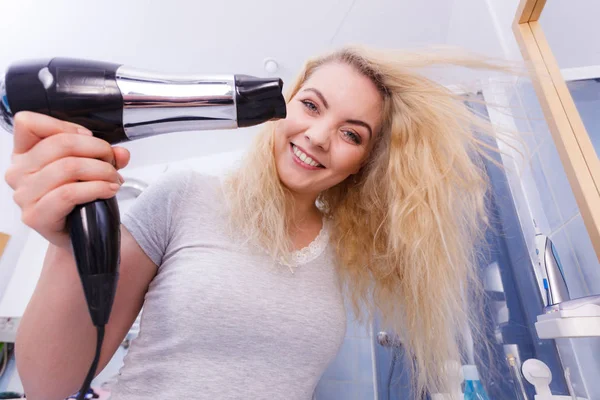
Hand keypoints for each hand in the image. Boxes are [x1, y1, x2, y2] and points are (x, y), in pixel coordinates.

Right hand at [4, 111, 130, 249]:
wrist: (81, 236)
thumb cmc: (81, 200)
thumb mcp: (90, 168)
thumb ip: (105, 155)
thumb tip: (122, 153)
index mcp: (24, 154)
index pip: (29, 123)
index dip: (66, 126)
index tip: (88, 139)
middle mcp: (18, 172)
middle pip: (60, 143)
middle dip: (97, 149)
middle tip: (113, 162)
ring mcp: (24, 195)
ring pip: (68, 167)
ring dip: (101, 170)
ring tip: (114, 179)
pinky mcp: (36, 216)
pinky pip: (69, 193)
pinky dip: (97, 188)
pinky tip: (109, 190)